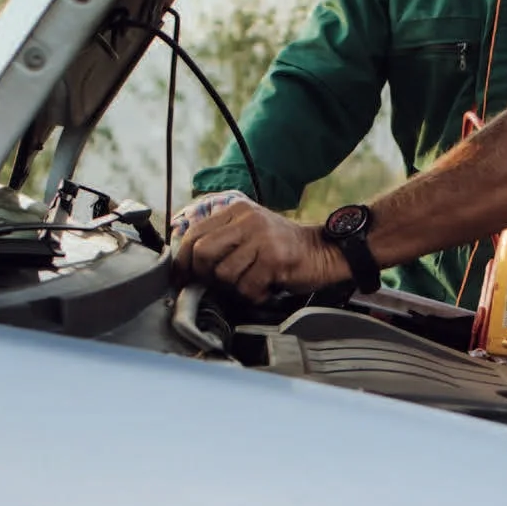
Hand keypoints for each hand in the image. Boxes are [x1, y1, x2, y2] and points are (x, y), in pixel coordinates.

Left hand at [173, 196, 345, 299]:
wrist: (324, 251)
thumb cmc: (283, 248)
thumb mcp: (249, 233)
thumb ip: (221, 241)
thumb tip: (186, 267)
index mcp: (237, 210)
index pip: (194, 234)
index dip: (182, 261)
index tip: (182, 278)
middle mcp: (248, 220)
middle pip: (203, 253)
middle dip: (205, 275)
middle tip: (219, 284)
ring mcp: (262, 238)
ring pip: (224, 274)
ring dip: (235, 287)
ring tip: (251, 281)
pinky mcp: (275, 258)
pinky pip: (247, 287)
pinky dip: (253, 294)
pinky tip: (265, 287)